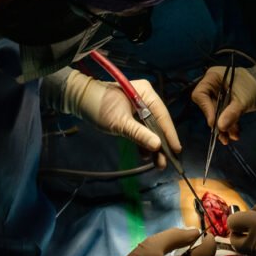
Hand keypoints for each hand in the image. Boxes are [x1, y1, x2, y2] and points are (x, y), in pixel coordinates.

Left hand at [63, 72, 180, 168]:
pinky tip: (145, 155)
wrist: (79, 101)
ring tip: (158, 163)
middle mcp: (146, 97)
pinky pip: (141, 129)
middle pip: (158, 122)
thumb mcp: (120, 122)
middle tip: (166, 161)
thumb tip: (158, 146)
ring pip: (151, 128)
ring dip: (153, 145)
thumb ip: (140, 134)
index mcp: (146, 92)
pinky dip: (143, 141)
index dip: (170, 133)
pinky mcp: (132, 115)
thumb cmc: (99, 106)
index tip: (176, 150)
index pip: (162, 114)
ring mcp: (139, 106)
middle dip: (161, 142)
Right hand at [191, 38, 255, 144]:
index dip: (206, 110)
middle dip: (217, 122)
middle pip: (208, 106)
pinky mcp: (224, 102)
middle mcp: (213, 85)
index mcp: (213, 77)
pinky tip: (235, 133)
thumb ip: (231, 113)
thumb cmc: (254, 86)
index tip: (214, 123)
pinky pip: (223, 115)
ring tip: (230, 137)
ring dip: (223, 126)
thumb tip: (220, 126)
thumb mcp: (243, 100)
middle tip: (223, 135)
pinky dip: (229, 124)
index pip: (200, 94)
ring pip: (216, 113)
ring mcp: (218, 94)